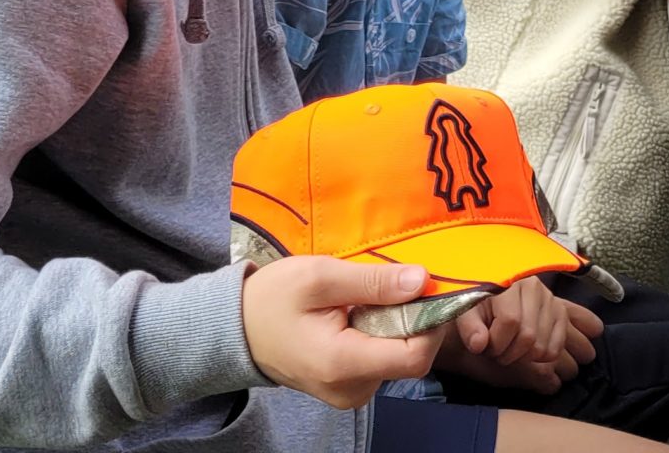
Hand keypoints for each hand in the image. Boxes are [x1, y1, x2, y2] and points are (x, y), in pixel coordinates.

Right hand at [240, 257, 446, 408]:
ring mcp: (350, 393)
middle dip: (413, 318)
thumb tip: (422, 280)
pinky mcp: (349, 389)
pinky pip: (383, 361)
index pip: (415, 356)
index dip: (432, 322)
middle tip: (391, 285)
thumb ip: (373, 281)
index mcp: (342, 363)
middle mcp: (351, 389)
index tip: (427, 288)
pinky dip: (382, 335)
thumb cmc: (272, 299)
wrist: (236, 329)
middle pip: (410, 357)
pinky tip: (359, 315)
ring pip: (399, 358)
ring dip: (397, 325)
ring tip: (366, 300)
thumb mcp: (320, 276)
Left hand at [436, 279, 600, 393]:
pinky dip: (539, 358)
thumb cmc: (476, 305)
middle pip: (528, 336)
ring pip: (542, 346)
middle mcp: (535, 287)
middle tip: (496, 352)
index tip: (484, 347)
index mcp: (510, 281)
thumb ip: (469, 328)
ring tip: (509, 349)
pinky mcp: (560, 314)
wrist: (490, 296)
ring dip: (522, 358)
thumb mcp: (465, 311)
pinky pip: (555, 348)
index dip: (495, 343)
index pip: (510, 321)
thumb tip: (479, 344)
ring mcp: (551, 301)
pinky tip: (525, 351)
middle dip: (507, 353)